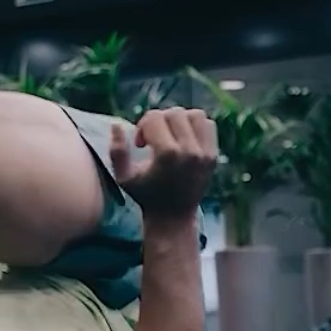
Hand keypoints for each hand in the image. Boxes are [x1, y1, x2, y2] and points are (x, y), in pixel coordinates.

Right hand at [110, 108, 217, 222]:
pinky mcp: (213, 155)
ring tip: (170, 135)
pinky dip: (195, 125)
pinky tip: (183, 138)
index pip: (154, 118)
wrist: (174, 216)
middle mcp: (189, 151)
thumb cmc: (146, 195)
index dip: (142, 127)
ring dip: (179, 119)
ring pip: (194, 114)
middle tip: (153, 140)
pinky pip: (208, 124)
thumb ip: (116, 151)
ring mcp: (205, 153)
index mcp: (167, 154)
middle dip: (159, 121)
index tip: (140, 144)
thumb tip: (116, 124)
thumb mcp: (124, 177)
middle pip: (174, 113)